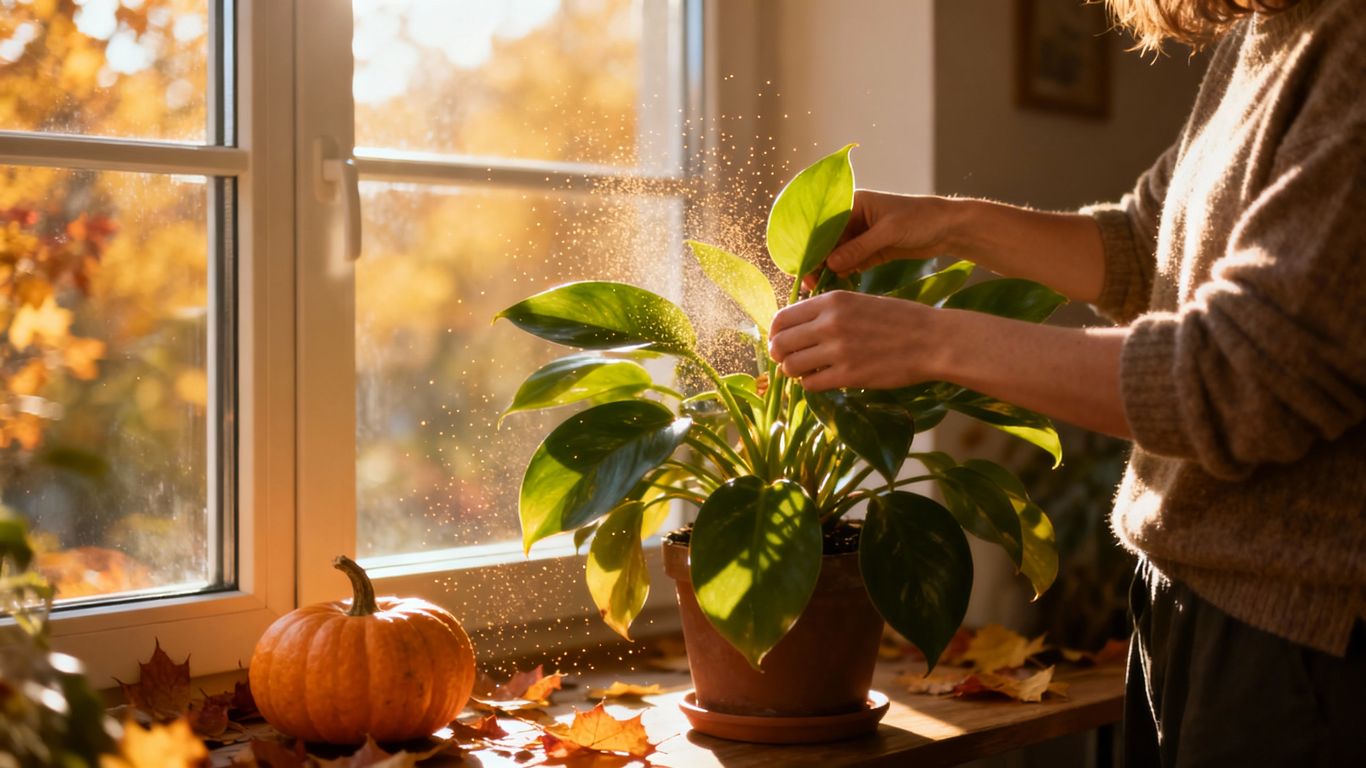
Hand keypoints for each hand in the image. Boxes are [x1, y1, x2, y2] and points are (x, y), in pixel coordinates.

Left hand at [768, 291, 943, 391]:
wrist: (932, 340)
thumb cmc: (900, 320)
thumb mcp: (860, 301)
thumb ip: (828, 311)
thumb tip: (797, 327)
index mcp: (832, 301)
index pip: (782, 318)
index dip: (775, 333)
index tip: (781, 340)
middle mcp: (830, 323)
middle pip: (780, 343)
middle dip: (779, 354)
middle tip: (788, 360)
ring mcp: (838, 350)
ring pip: (791, 366)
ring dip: (794, 372)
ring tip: (806, 371)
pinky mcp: (849, 375)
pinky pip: (810, 384)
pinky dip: (811, 384)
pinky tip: (822, 380)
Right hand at [803, 191, 960, 289]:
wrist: (949, 228)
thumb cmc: (921, 219)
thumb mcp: (889, 231)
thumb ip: (860, 247)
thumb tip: (830, 264)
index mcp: (853, 203)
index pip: (824, 224)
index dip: (812, 245)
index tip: (804, 266)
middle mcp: (853, 218)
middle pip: (827, 242)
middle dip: (818, 261)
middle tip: (811, 284)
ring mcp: (861, 235)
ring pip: (837, 255)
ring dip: (829, 270)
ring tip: (821, 288)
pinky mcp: (871, 251)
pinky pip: (851, 263)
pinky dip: (844, 273)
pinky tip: (838, 285)